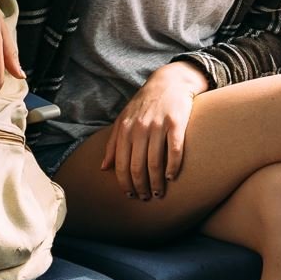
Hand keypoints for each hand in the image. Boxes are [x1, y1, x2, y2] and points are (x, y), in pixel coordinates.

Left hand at [101, 62, 207, 199]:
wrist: (169, 81)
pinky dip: (173, 167)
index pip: (122, 164)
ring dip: (157, 183)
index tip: (130, 195)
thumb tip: (104, 168)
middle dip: (141, 187)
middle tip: (146, 197)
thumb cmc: (145, 104)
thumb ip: (113, 143)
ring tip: (158, 192)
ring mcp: (158, 125)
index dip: (125, 184)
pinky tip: (172, 176)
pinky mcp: (176, 123)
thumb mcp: (124, 119)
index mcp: (125, 129)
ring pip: (156, 163)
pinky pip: (174, 151)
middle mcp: (140, 128)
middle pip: (138, 167)